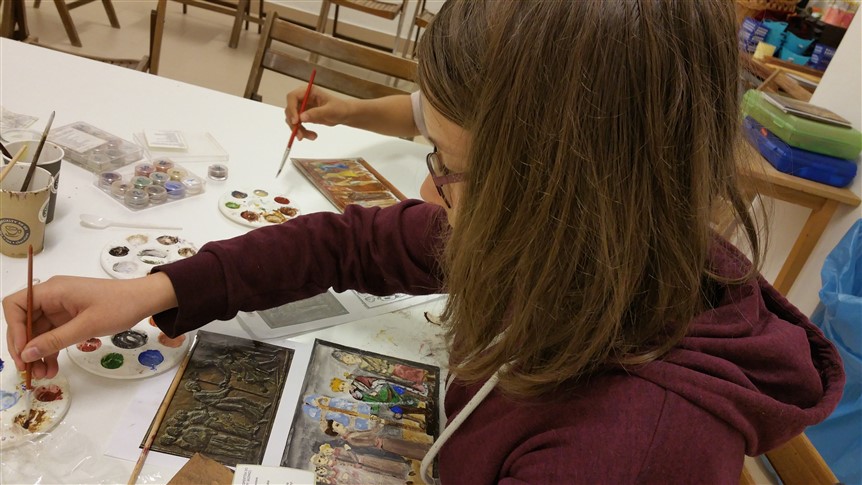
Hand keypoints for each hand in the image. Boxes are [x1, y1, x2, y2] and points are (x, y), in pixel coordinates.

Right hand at [3, 273, 176, 378]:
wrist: (144, 299)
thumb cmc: (119, 306)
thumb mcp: (87, 326)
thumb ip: (55, 340)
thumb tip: (27, 353)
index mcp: (53, 290)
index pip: (16, 305)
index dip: (14, 329)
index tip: (22, 352)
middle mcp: (52, 297)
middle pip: (24, 321)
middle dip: (25, 347)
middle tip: (28, 370)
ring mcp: (61, 307)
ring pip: (38, 332)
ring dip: (37, 353)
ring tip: (42, 375)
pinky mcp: (70, 317)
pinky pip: (52, 334)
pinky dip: (50, 350)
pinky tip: (52, 367)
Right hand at [284, 86, 351, 140]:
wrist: (344, 114)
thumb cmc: (339, 108)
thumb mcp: (330, 110)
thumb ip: (316, 113)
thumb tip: (301, 117)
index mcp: (308, 92)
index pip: (292, 97)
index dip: (291, 108)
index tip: (296, 121)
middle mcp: (303, 98)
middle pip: (290, 110)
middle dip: (294, 123)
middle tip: (300, 135)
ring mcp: (303, 108)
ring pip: (292, 119)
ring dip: (298, 130)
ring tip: (312, 137)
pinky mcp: (304, 116)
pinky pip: (298, 125)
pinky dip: (302, 132)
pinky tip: (312, 136)